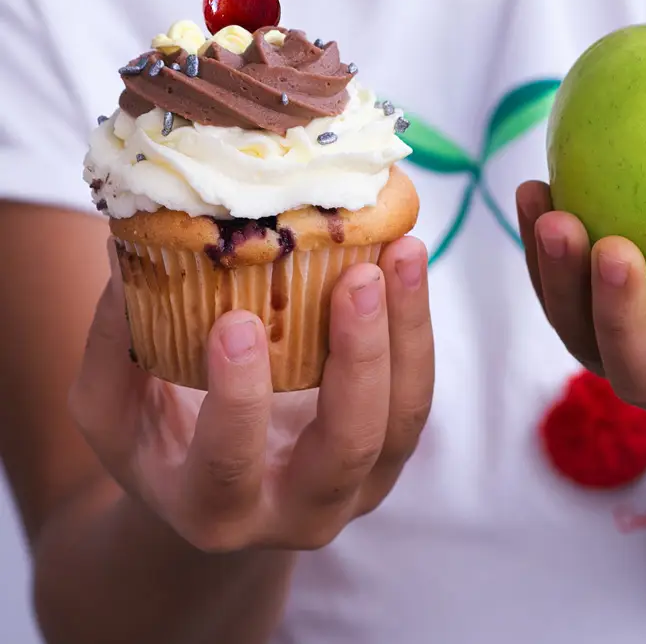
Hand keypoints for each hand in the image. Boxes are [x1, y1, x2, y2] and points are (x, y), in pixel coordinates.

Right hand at [69, 237, 433, 551]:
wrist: (221, 494)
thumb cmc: (160, 441)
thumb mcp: (113, 409)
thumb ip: (115, 344)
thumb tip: (126, 249)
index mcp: (215, 510)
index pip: (230, 466)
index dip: (238, 400)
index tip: (239, 323)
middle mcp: (299, 512)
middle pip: (347, 447)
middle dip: (359, 360)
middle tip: (357, 279)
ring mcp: (358, 487)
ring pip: (401, 417)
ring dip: (407, 332)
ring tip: (403, 253)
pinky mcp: (393, 454)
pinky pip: (415, 392)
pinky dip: (416, 329)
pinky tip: (406, 266)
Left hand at [517, 181, 645, 472]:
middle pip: (639, 384)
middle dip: (619, 322)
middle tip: (615, 249)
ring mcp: (633, 359)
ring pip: (582, 341)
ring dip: (559, 282)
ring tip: (554, 212)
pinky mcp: (594, 320)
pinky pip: (557, 294)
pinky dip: (540, 249)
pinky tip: (536, 188)